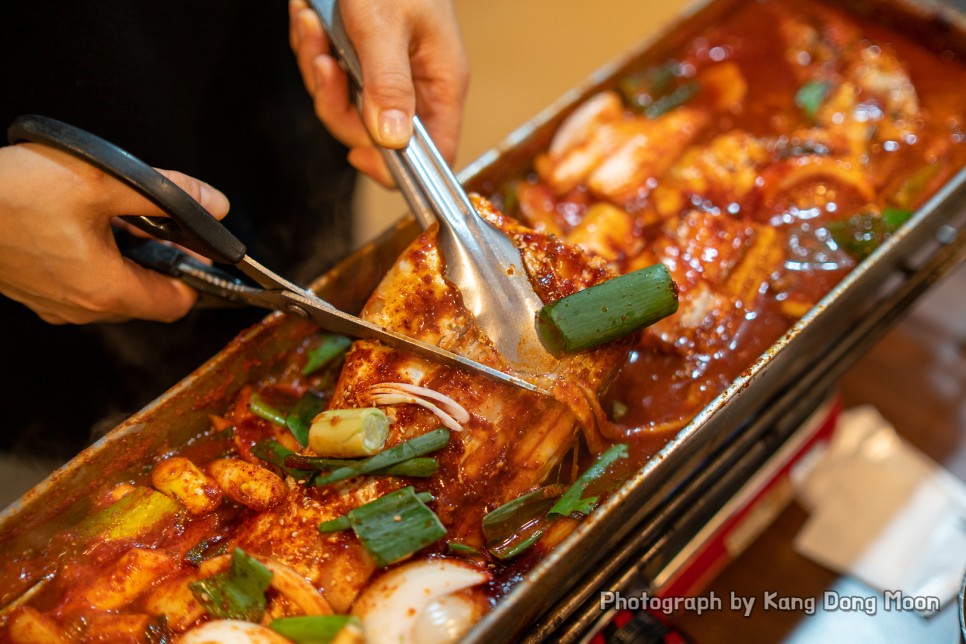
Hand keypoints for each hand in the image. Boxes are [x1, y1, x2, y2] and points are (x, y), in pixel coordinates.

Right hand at [0, 143, 230, 323]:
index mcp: (106, 292)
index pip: (177, 303)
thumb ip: (168, 194)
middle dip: (159, 259)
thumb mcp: (103, 181)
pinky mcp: (33, 290)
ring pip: (113, 287)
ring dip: (126, 256)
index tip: (197, 246)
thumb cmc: (12, 193)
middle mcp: (81, 308)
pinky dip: (96, 256)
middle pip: (147, 295)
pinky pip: (81, 281)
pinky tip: (81, 221)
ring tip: (115, 213)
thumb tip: (215, 204)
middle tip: (154, 219)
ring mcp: (54, 303)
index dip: (196, 274)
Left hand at [289, 0, 468, 185]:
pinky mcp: (359, 60)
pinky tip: (310, 19)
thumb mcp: (385, 25)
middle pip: (374, 135)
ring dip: (317, 69)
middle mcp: (416, 86)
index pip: (434, 154)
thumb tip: (393, 141)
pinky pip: (329, 78)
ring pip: (344, 106)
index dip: (399, 167)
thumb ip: (389, 84)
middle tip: (324, 64)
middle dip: (336, 103)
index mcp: (441, 83)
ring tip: (312, 27)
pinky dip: (312, 50)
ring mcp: (386, 74)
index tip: (360, 155)